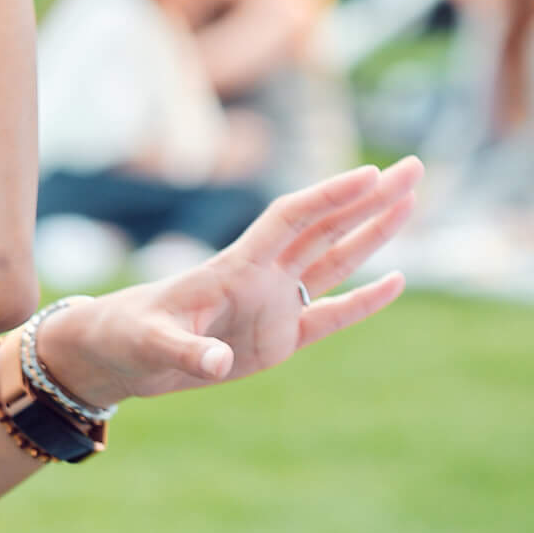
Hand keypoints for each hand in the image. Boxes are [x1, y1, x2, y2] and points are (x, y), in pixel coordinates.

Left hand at [36, 158, 422, 403]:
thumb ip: (184, 351)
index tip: (370, 174)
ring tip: (412, 201)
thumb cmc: (126, 336)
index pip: (292, 219)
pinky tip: (396, 279)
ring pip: (336, 260)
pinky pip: (331, 315)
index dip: (330, 196)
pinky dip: (364, 301)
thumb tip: (216, 364)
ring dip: (373, 232)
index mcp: (236, 266)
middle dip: (370, 198)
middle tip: (415, 168)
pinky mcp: (279, 340)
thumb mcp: (148, 343)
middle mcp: (264, 277)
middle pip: (327, 226)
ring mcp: (275, 305)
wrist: (118, 355)